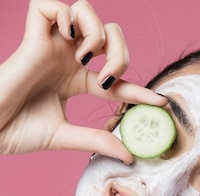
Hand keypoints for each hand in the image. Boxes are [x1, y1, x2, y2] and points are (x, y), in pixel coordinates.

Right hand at [0, 0, 165, 162]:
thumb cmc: (16, 131)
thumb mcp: (65, 136)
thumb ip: (96, 141)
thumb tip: (129, 155)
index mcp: (76, 81)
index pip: (118, 79)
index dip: (141, 89)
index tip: (161, 103)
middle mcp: (67, 59)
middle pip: (110, 34)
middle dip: (121, 52)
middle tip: (108, 77)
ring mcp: (51, 46)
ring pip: (85, 12)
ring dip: (96, 32)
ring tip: (87, 58)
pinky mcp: (31, 37)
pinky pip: (49, 5)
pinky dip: (65, 14)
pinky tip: (68, 39)